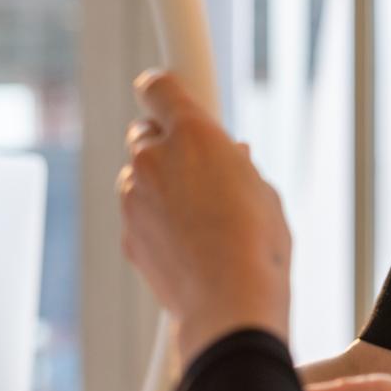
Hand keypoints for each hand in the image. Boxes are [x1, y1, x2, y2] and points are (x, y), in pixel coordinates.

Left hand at [117, 70, 291, 361]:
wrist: (230, 303)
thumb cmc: (258, 246)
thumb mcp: (263, 192)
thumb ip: (237, 164)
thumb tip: (232, 156)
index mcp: (193, 134)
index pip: (158, 88)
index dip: (160, 90)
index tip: (162, 95)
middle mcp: (154, 159)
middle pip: (144, 134)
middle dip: (165, 146)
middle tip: (198, 169)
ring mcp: (134, 197)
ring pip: (138, 178)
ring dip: (159, 187)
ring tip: (199, 218)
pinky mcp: (127, 234)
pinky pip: (137, 216)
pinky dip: (154, 223)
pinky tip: (187, 245)